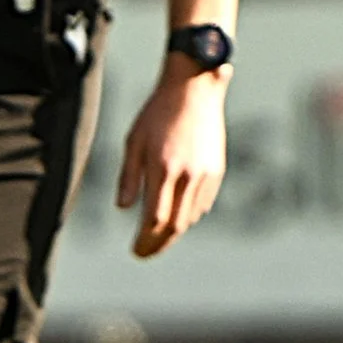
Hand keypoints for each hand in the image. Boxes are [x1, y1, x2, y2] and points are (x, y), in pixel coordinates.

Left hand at [116, 61, 226, 257]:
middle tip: (145, 253)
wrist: (194, 89)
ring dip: (173, 231)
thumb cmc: (158, 112)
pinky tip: (176, 214)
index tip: (135, 250)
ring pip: (190, 218)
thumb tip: (125, 208)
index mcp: (163, 169)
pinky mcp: (217, 172)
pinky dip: (188, 215)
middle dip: (159, 245)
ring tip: (157, 235)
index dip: (145, 241)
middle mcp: (187, 176)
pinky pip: (202, 204)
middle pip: (175, 226)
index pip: (155, 220)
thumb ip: (129, 177)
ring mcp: (205, 175)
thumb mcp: (134, 141)